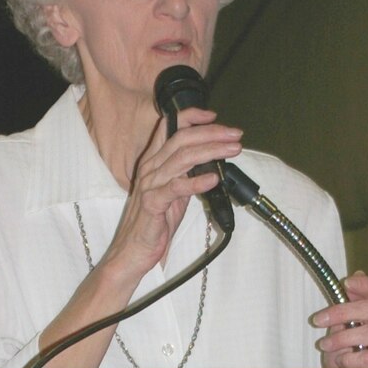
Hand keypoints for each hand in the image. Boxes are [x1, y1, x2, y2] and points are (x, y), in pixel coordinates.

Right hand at [104, 107, 242, 278]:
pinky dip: (197, 182)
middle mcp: (151, 168)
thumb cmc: (154, 224)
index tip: (214, 116)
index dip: (191, 117)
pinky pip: (176, 187)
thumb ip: (186, 174)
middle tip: (235, 134)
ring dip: (211, 151)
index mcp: (154, 162)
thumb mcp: (174, 193)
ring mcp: (150, 185)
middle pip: (182, 139)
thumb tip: (211, 162)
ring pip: (183, 158)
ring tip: (233, 151)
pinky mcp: (152, 204)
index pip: (170, 128)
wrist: (132, 251)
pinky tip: (213, 179)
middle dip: (212, 133)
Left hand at [313, 271, 367, 367]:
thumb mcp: (340, 329)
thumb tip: (352, 279)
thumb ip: (346, 306)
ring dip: (343, 338)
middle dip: (341, 312)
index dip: (366, 285)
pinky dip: (351, 359)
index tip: (346, 283)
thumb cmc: (346, 355)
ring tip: (326, 345)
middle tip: (319, 320)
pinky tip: (341, 362)